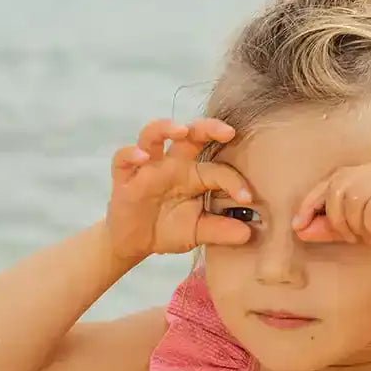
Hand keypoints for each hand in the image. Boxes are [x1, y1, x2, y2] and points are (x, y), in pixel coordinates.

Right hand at [106, 118, 252, 261]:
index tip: (247, 198)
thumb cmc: (169, 229)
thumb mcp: (197, 232)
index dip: (234, 180)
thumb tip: (248, 234)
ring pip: (153, 134)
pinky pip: (122, 158)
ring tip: (181, 130)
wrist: (135, 243)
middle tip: (227, 131)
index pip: (218, 168)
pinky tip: (142, 157)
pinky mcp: (124, 177)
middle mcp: (173, 164)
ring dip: (166, 128)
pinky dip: (130, 153)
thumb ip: (221, 231)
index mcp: (195, 175)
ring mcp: (147, 167)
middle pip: (190, 134)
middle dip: (208, 127)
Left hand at [291, 160, 370, 259]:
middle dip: (338, 220)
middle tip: (355, 237)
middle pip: (338, 189)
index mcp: (367, 171)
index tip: (299, 226)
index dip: (310, 203)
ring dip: (359, 226)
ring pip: (354, 199)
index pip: (328, 181)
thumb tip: (301, 229)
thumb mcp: (359, 231)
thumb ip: (332, 228)